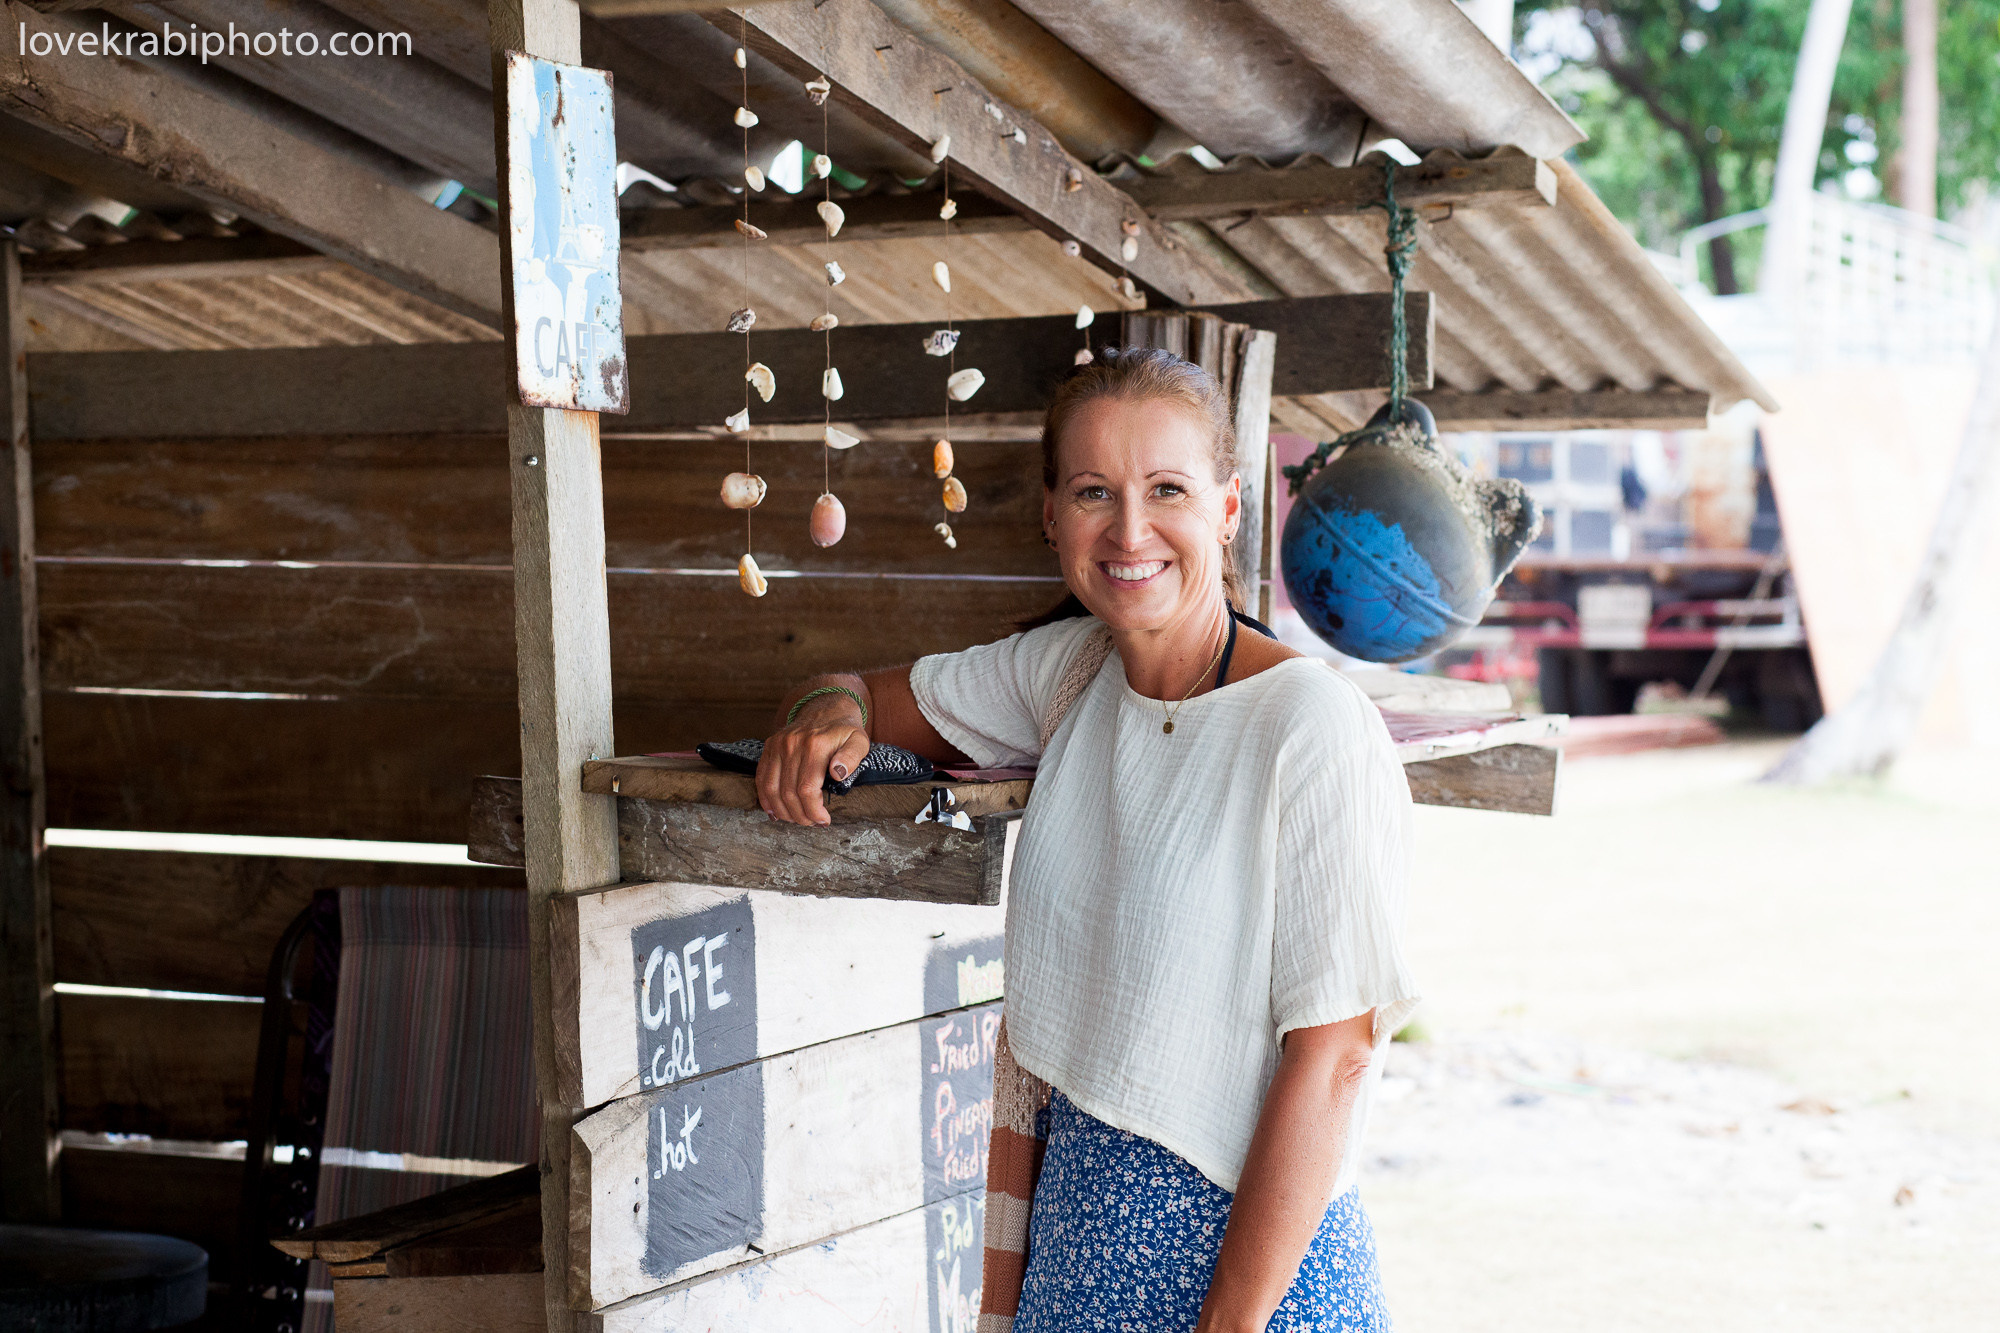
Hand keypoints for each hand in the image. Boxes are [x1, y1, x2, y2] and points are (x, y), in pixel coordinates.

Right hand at [756, 700, 869, 825]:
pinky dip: (766, 798)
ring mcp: (778, 745)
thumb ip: (852, 757)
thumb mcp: (859, 741)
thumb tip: (838, 773)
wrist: (826, 707)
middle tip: (812, 823)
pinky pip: (761, 777)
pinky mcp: (769, 746)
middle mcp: (792, 744)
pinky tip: (774, 812)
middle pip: (788, 793)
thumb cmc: (845, 730)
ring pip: (772, 789)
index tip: (824, 821)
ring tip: (797, 820)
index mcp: (815, 745)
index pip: (807, 789)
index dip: (813, 811)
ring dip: (783, 811)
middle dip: (800, 815)